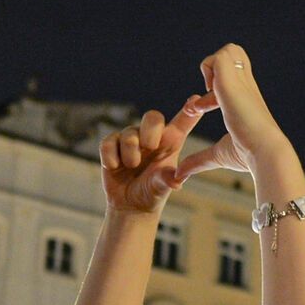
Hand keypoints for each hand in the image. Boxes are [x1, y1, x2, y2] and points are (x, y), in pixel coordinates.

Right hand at [99, 96, 207, 213]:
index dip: (189, 110)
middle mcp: (152, 137)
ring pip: (129, 133)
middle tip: (150, 147)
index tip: (196, 99)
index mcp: (171, 142)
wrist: (131, 205)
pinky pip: (109, 142)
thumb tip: (176, 182)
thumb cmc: (153, 192)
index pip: (183, 122)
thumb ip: (167, 179)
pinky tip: (115, 167)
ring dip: (130, 152)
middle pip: (152, 116)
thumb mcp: (162, 187)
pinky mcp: (112, 146)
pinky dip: (111, 156)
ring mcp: (131, 140)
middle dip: (150, 129)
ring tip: (132, 166)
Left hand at [172, 45, 290, 183]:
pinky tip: (210, 94)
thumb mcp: (219, 154)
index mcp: (246, 99)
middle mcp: (246, 85)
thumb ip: (200, 160)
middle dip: (216, 68)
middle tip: (210, 93)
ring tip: (210, 91)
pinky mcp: (232, 79)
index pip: (232, 78)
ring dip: (212, 67)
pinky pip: (219, 57)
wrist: (265, 151)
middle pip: (234, 54)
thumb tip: (181, 173)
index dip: (212, 91)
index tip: (201, 110)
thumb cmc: (248, 155)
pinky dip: (209, 70)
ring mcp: (241, 80)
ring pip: (228, 51)